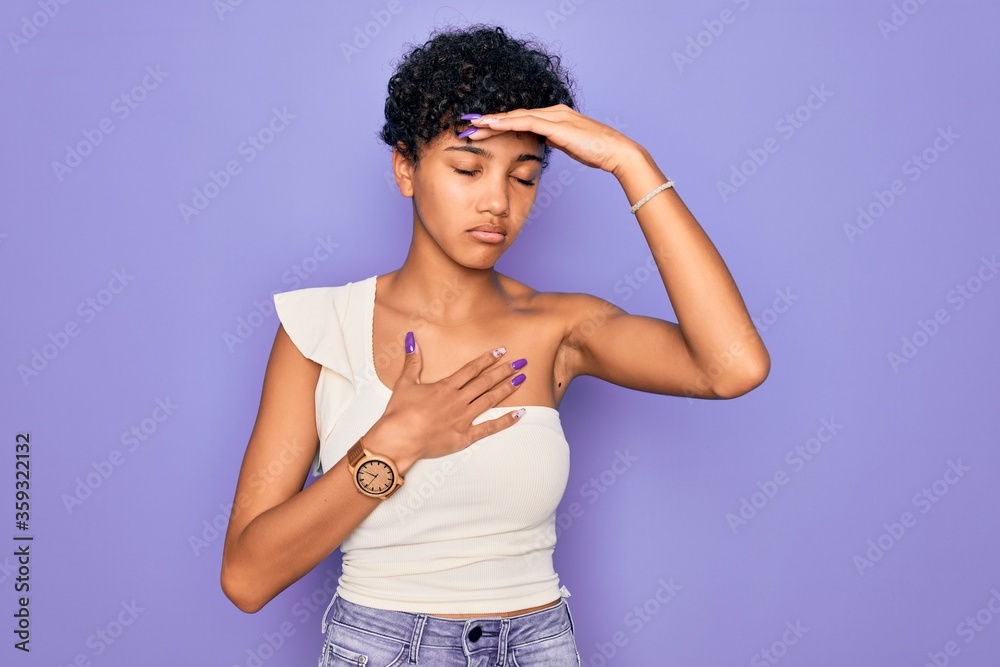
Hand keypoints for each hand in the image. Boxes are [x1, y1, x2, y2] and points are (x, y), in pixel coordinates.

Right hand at [367, 333, 527, 469]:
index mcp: (445, 387)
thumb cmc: (399, 412)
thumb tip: (411, 339)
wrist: (399, 439)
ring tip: (522, 379)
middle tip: (520, 362)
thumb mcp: (404, 383)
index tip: (501, 351)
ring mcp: (463, 419)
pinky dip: (506, 421)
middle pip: (485, 382)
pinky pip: (489, 428)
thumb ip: (412, 362)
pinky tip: (519, 413)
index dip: (487, 359)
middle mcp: (458, 400)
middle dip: (504, 370)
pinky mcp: (464, 437)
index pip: (471, 369)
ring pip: (490, 400)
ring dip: (507, 389)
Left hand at [466, 104, 640, 174]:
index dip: (499, 126)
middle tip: (467, 128)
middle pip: (513, 116)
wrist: (616, 152)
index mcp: (555, 117)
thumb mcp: (571, 146)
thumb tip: (543, 142)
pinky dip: (505, 124)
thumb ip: (556, 141)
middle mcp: (552, 112)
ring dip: (491, 122)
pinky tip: (490, 126)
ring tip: (470, 127)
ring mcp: (554, 116)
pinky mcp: (555, 125)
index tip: (480, 132)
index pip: (521, 120)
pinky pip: (525, 122)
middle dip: (489, 122)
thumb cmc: (598, 152)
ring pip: (515, 117)